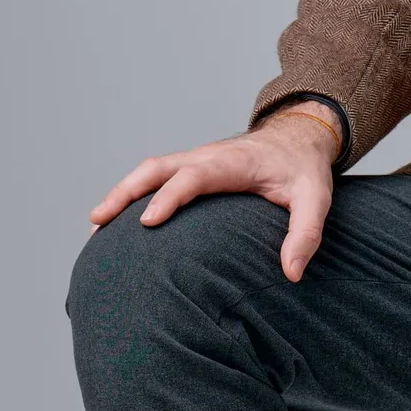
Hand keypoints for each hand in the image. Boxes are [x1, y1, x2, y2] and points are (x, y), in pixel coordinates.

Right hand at [87, 104, 343, 282]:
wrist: (299, 137)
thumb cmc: (304, 170)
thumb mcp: (316, 199)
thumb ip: (306, 234)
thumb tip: (291, 274)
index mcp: (232, 163)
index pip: (194, 176)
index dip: (169, 197)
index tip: (147, 222)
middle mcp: (207, 157)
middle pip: (157, 168)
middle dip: (126, 192)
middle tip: (99, 221)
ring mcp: (195, 160)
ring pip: (149, 170)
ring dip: (121, 193)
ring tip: (95, 225)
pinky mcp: (191, 168)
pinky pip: (154, 177)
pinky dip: (131, 193)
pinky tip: (115, 221)